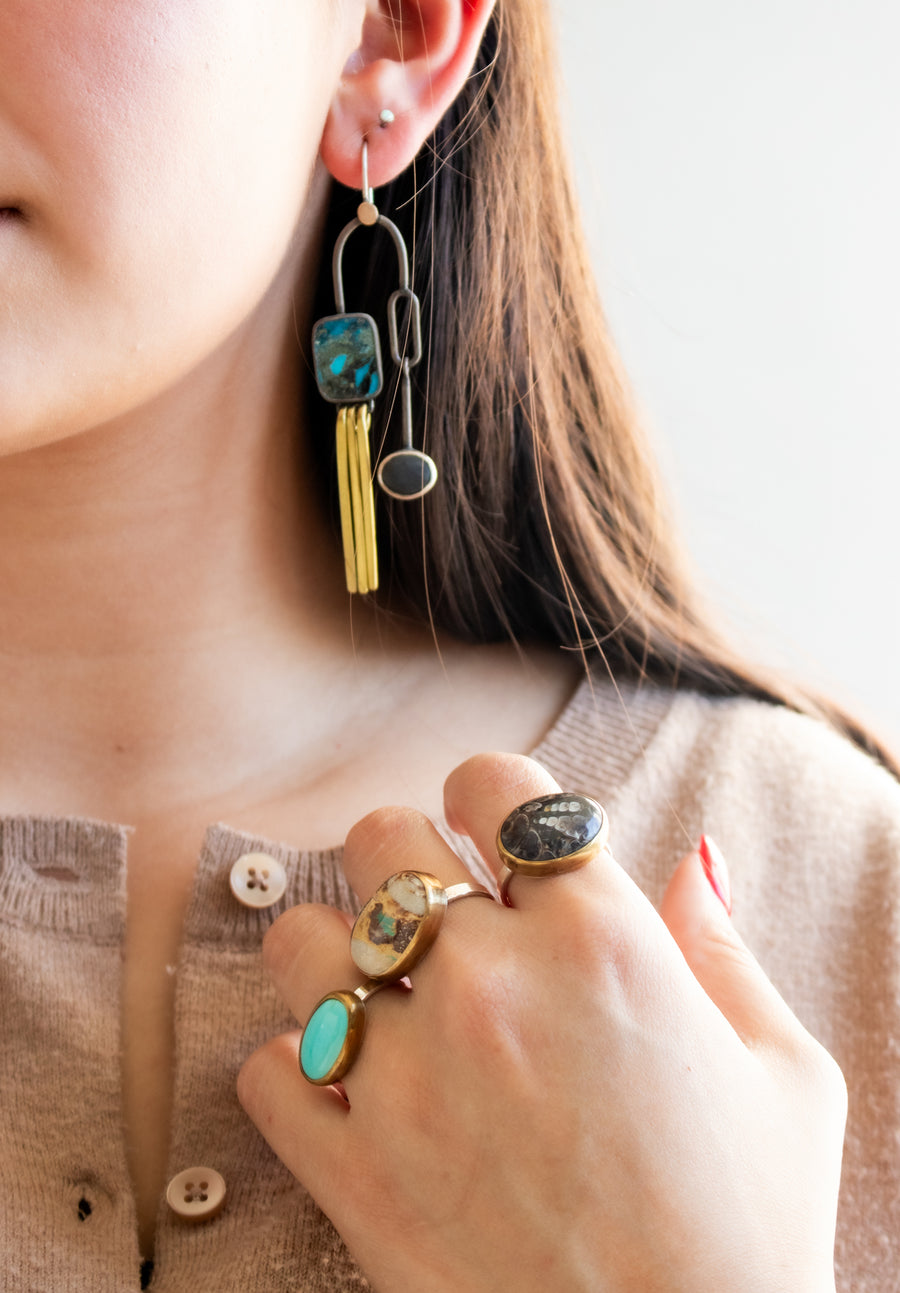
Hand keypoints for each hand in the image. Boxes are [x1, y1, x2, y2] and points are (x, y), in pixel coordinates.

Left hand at [238, 753, 846, 1291]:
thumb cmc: (749, 1231)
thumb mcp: (784, 1074)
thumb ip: (724, 948)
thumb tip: (694, 859)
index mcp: (601, 941)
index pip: (498, 785)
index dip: (487, 793)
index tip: (486, 827)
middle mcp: (493, 985)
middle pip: (381, 838)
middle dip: (402, 858)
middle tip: (428, 909)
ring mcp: (410, 1075)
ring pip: (300, 941)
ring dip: (331, 956)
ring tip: (373, 993)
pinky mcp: (352, 1171)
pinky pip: (268, 1071)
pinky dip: (295, 1072)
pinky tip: (344, 1091)